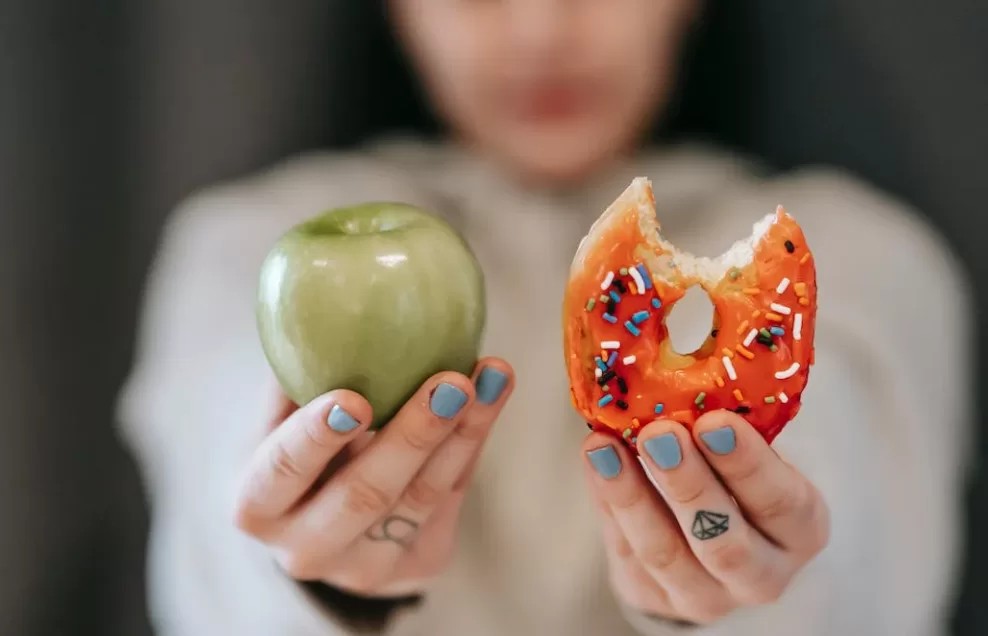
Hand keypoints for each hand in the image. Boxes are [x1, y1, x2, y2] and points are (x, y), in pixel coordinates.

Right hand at [234, 358, 513, 596]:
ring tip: (491, 376)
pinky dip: (472, 442)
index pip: (282, 473)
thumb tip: (320, 301)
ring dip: (463, 432)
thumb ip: (295, 376)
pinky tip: (492, 395)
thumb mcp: (279, 419)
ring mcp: (365, 569)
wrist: (324, 525)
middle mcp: (306, 549)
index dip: (315, 437)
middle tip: (451, 381)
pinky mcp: (418, 566)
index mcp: (258, 507)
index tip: (353, 398)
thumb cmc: (297, 449)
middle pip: (364, 495)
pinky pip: (451, 499)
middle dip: (413, 436)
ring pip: (421, 499)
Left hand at [583, 411, 829, 624]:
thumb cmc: (737, 475)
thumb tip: (682, 364)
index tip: (714, 421)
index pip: (782, 503)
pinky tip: (596, 460)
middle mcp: (761, 575)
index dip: (748, 464)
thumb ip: (729, 424)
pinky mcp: (654, 600)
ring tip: (605, 446)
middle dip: (688, 485)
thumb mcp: (751, 451)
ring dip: (631, 496)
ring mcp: (706, 597)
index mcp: (800, 530)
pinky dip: (607, 502)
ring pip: (665, 554)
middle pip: (724, 542)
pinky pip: (626, 552)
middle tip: (659, 433)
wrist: (712, 536)